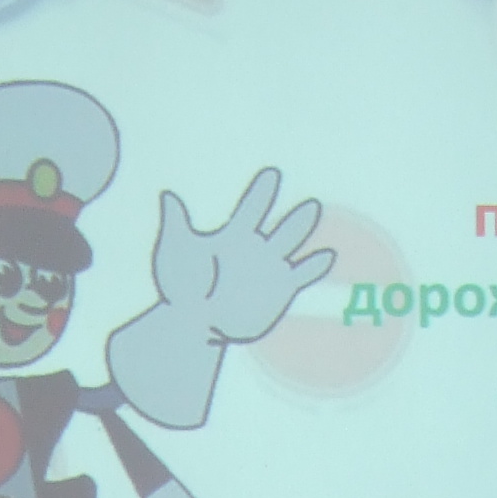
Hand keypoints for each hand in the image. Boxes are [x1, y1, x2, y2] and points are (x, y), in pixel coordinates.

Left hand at [148, 169, 335, 344]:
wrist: (193, 323)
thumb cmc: (180, 287)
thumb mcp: (174, 250)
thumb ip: (176, 223)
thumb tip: (167, 196)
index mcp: (234, 236)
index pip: (253, 208)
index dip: (263, 192)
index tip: (272, 174)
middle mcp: (256, 249)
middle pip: (281, 227)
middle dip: (295, 216)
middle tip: (311, 201)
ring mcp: (269, 270)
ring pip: (293, 244)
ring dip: (304, 229)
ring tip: (316, 212)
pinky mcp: (278, 291)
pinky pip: (301, 275)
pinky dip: (314, 266)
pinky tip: (328, 255)